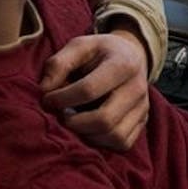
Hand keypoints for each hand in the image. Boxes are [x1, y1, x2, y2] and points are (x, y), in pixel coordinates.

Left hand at [40, 31, 150, 151]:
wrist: (131, 55)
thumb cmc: (100, 52)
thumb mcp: (79, 45)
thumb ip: (59, 63)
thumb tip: (45, 90)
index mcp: (123, 64)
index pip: (88, 90)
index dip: (61, 98)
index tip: (47, 98)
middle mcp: (138, 88)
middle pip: (104, 119)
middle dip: (74, 123)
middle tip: (61, 115)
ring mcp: (143, 106)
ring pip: (114, 136)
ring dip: (87, 134)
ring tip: (74, 121)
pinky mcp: (143, 121)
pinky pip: (122, 143)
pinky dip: (101, 141)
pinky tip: (89, 128)